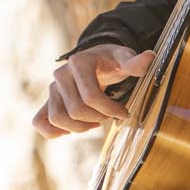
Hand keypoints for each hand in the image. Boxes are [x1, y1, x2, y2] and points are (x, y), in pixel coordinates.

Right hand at [32, 44, 154, 138]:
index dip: (110, 110)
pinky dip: (53, 131)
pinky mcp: (48, 102)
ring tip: (94, 122)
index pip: (90, 96)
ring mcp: (52, 89)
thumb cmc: (111, 61)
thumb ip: (135, 62)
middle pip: (76, 111)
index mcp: (79, 62)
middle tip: (110, 116)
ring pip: (58, 119)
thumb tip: (149, 58)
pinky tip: (72, 130)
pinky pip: (40, 122)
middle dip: (98, 119)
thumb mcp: (124, 58)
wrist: (96, 60)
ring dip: (79, 128)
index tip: (124, 113)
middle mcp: (61, 75)